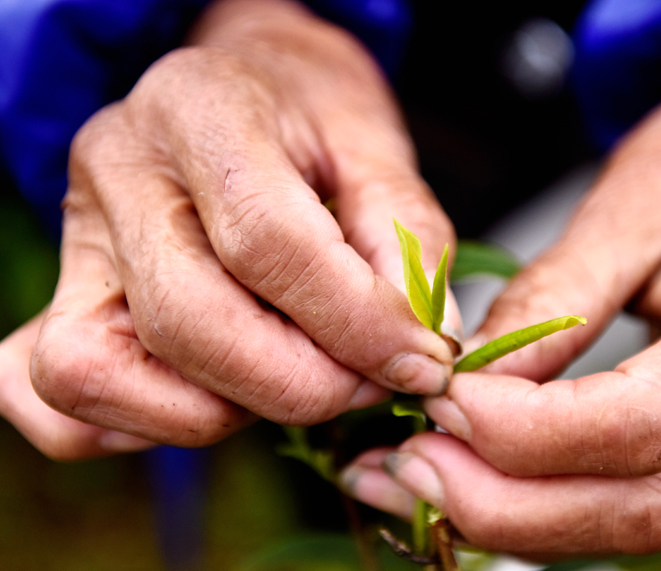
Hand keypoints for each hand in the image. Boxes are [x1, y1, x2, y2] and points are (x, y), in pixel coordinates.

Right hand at [22, 0, 456, 457]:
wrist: (249, 87)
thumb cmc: (314, 116)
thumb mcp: (378, 150)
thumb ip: (406, 241)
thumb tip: (419, 350)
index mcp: (201, 109)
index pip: (266, 241)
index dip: (356, 323)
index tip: (423, 361)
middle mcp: (117, 168)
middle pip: (187, 319)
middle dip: (302, 384)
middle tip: (372, 381)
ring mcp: (77, 236)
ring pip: (106, 371)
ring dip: (228, 408)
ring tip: (303, 373)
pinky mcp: (64, 292)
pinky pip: (61, 394)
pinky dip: (144, 421)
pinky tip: (223, 393)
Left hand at [341, 71, 660, 558]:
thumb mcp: (622, 209)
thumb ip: (550, 303)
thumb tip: (470, 384)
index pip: (641, 422)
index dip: (526, 431)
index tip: (441, 401)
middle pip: (639, 504)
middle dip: (508, 503)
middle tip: (411, 464)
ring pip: (631, 522)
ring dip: (515, 519)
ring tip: (421, 477)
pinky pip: (628, 502)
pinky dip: (544, 506)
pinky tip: (474, 482)